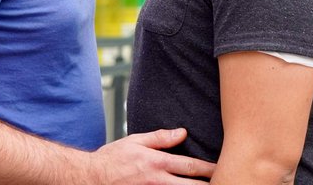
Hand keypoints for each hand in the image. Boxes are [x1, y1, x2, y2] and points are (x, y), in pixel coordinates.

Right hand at [90, 128, 215, 183]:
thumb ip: (161, 138)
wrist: (89, 178)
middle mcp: (157, 181)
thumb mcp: (135, 141)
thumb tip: (183, 133)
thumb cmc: (111, 159)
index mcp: (157, 163)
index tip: (223, 168)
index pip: (190, 166)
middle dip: (208, 184)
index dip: (209, 169)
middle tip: (224, 181)